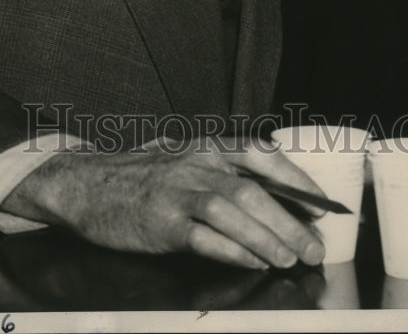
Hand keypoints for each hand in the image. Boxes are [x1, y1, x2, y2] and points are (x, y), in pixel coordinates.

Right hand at [0, 140, 326, 269]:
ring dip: (268, 238)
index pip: (261, 155)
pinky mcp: (161, 223)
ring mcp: (177, 192)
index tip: (321, 204)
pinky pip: (206, 239)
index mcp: (205, 145)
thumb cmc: (139, 174)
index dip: (296, 179)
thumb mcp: (182, 158)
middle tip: (314, 246)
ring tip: (291, 258)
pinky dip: (234, 252)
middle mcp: (195, 163)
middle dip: (291, 220)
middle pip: (253, 189)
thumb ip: (220, 170)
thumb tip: (272, 197)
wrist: (86, 184)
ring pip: (234, 211)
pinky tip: (253, 262)